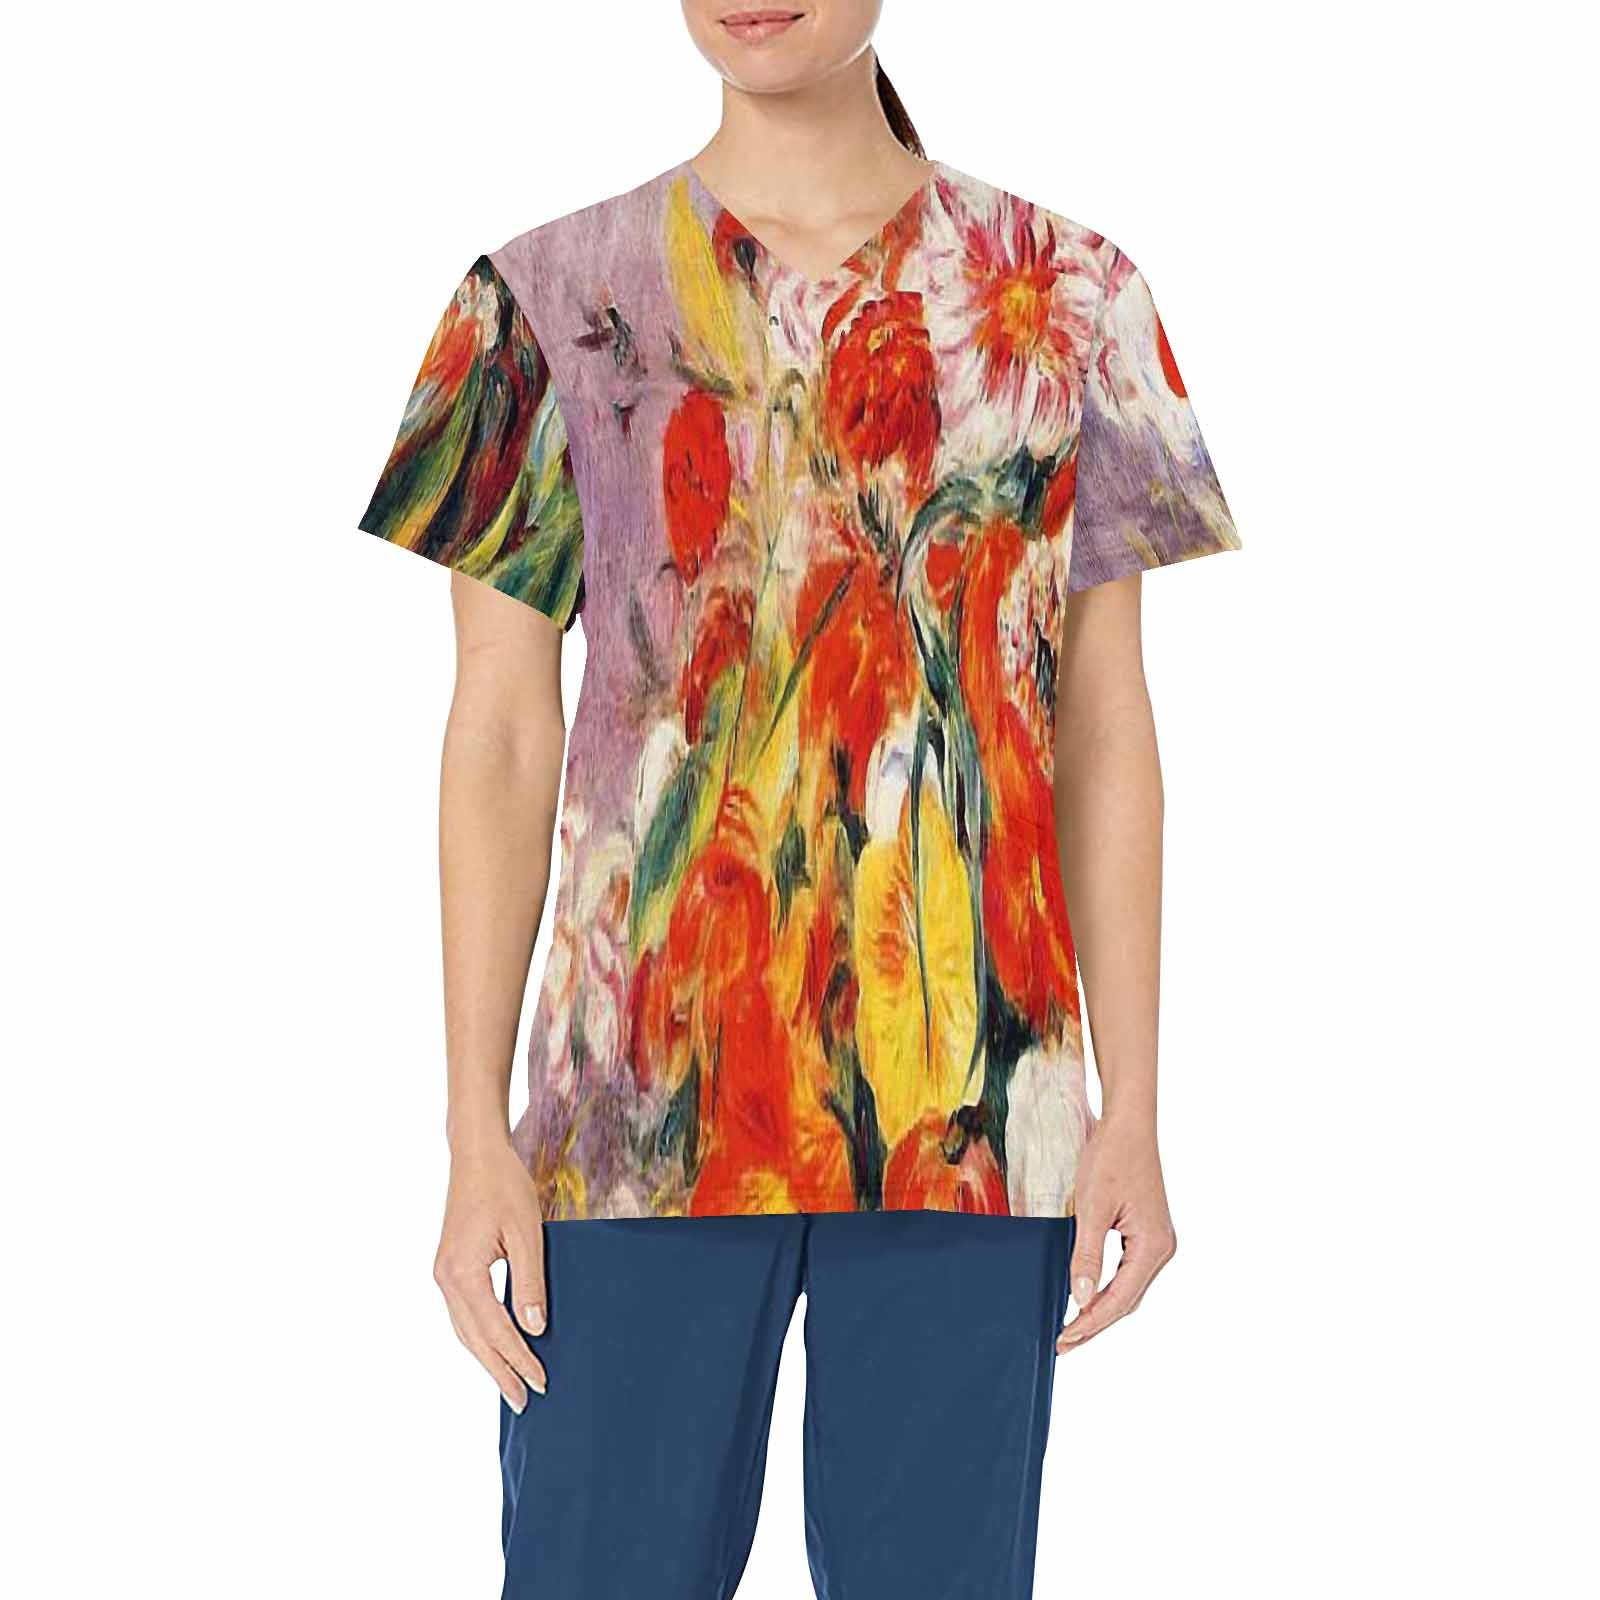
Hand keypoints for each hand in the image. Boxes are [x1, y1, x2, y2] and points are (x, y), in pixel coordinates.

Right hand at [434, 1139, 547, 1409]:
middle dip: (500, 1371)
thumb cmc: (505, 1186)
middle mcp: (446, 1279)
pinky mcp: (450, 1267)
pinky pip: (465, 1314)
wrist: (476, 1154)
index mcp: (463, 1273)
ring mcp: (444, 1274)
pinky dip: (481, 1336)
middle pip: (474, 1339)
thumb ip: (529, 1282)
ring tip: (512, 1384)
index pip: (495, 1330)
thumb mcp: (527, 1232)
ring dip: (488, 1358)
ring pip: (465, 1330)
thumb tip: (534, 1328)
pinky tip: (497, 1346)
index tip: (542, 1382)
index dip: (518, 1358)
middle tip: (525, 1401)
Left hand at [1057, 1113, 1175, 1352]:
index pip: (1119, 1300)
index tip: (1064, 1339)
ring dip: (1101, 1309)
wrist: (1129, 1124)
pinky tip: (1087, 1296)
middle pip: (1127, 1300)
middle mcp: (1162, 1249)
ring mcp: (1157, 1242)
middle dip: (1095, 1323)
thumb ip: (1086, 1255)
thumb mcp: (1092, 1207)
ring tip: (1072, 1328)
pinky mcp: (1148, 1233)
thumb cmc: (1111, 1158)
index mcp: (1153, 1247)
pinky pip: (1128, 1272)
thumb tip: (1080, 1298)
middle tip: (1063, 1343)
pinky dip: (1108, 1289)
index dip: (1091, 1324)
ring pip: (1128, 1289)